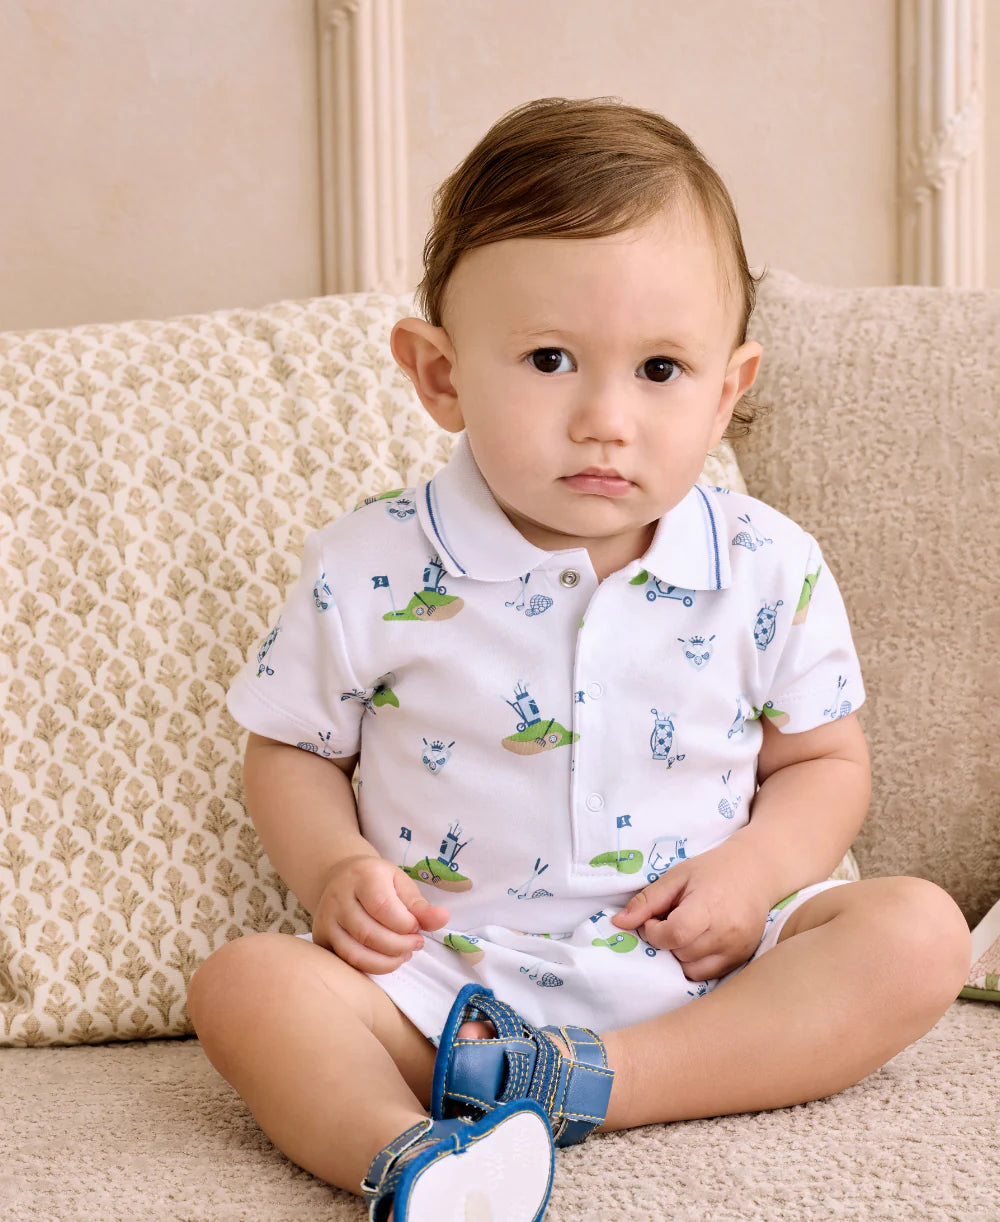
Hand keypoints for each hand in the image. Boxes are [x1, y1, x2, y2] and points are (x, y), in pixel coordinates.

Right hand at [312, 855, 449, 972]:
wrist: (341, 877)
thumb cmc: (377, 882)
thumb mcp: (401, 884)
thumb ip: (421, 905)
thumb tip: (443, 919)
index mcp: (363, 876)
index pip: (383, 908)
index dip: (406, 924)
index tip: (417, 927)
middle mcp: (339, 897)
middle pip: (369, 933)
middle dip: (399, 946)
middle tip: (416, 944)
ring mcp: (327, 919)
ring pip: (355, 953)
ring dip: (386, 962)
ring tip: (404, 955)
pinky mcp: (321, 938)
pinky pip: (346, 962)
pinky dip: (370, 967)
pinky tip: (386, 960)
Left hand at [610, 840, 771, 979]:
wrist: (756, 871)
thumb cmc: (712, 870)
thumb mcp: (676, 877)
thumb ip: (647, 901)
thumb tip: (618, 923)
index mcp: (709, 908)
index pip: (674, 936)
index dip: (655, 931)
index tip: (655, 920)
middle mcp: (726, 933)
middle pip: (681, 954)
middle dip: (667, 942)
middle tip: (672, 920)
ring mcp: (737, 949)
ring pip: (693, 970)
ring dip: (680, 955)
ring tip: (686, 931)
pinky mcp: (743, 959)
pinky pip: (710, 975)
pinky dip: (697, 963)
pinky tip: (698, 942)